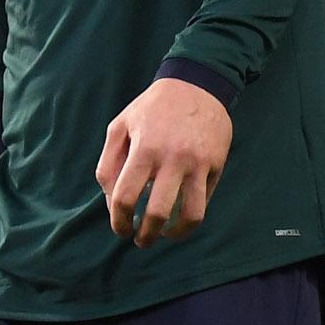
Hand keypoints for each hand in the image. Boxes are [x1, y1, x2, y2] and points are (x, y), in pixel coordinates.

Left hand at [97, 75, 231, 245]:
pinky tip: (180, 215)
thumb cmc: (152, 108)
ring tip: (165, 235)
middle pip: (157, 213)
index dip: (119, 221)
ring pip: (190, 215)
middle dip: (145, 235)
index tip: (121, 229)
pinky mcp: (216, 166)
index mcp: (144, 148)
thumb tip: (112, 202)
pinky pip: (204, 201)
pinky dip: (191, 216)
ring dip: (174, 234)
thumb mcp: (120, 126)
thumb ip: (108, 164)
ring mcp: (198, 164)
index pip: (125, 197)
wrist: (198, 85)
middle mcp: (173, 158)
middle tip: (140, 239)